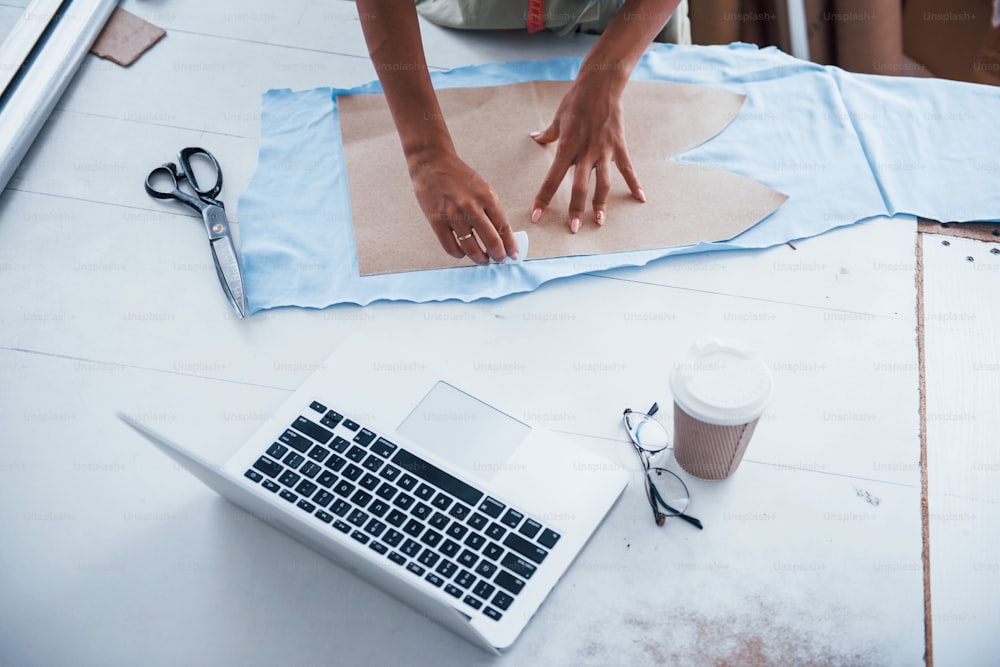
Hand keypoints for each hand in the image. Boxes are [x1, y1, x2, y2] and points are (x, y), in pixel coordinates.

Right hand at [409, 149, 518, 263]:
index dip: (510, 245)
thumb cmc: (458, 176)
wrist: (431, 163)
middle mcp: (471, 207)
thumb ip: (491, 209)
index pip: (504, 227)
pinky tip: (463, 252)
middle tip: (499, 260)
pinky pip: (451, 247)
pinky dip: (459, 254)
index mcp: (487, 196)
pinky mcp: (436, 221)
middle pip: (491, 241)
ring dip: (480, 258)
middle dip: (498, 255)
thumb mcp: (482, 188)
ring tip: (483, 259)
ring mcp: (453, 215)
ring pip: (471, 248)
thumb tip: (501, 234)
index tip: (513, 254)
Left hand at [530, 74, 644, 232]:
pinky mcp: (619, 146)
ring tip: (599, 222)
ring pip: (603, 183)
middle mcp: (585, 151)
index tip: (536, 216)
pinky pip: (627, 169)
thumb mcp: (558, 117)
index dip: (543, 198)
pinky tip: (640, 199)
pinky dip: (634, 184)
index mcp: (567, 146)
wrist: (602, 82)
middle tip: (574, 228)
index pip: (552, 178)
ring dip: (601, 204)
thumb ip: (548, 133)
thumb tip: (535, 138)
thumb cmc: (577, 99)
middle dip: (576, 209)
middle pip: (580, 186)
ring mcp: (604, 150)